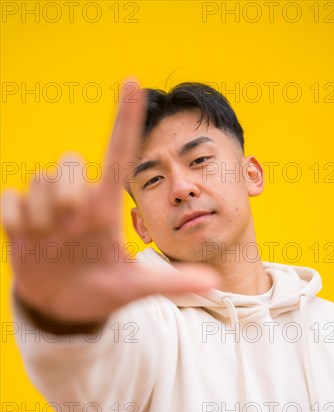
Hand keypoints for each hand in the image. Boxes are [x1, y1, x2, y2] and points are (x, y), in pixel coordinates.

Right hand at [1, 77, 217, 322]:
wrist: (62, 309)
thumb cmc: (101, 291)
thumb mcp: (135, 287)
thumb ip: (171, 282)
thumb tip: (215, 281)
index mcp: (106, 209)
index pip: (118, 154)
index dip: (126, 119)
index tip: (134, 82)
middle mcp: (77, 201)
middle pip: (69, 161)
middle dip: (69, 194)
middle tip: (73, 230)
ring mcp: (45, 209)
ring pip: (41, 179)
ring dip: (45, 214)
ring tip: (53, 242)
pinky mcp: (17, 220)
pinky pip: (10, 199)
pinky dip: (16, 220)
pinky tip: (29, 240)